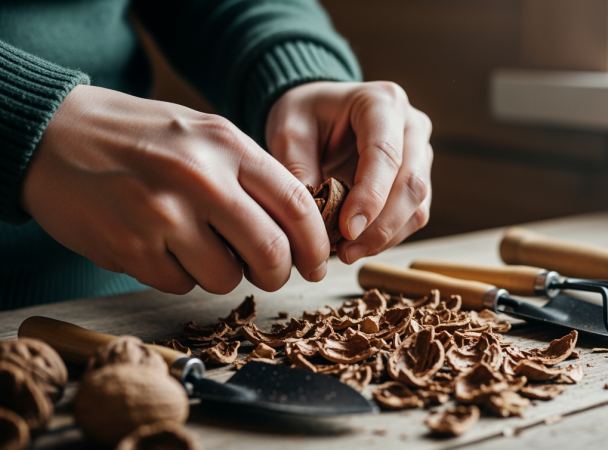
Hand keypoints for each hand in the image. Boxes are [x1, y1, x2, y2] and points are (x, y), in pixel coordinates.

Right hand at [21, 85, 330, 294]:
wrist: (53, 135)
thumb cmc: (139, 136)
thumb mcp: (203, 133)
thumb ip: (251, 173)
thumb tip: (299, 226)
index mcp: (227, 145)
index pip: (298, 205)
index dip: (316, 243)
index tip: (318, 261)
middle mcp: (201, 179)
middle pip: (271, 252)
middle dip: (278, 272)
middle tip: (270, 273)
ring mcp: (164, 216)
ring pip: (226, 278)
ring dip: (223, 274)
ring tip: (199, 247)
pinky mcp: (131, 249)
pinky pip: (179, 284)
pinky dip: (179, 275)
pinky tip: (160, 246)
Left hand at [265, 81, 432, 263]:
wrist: (319, 112)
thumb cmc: (305, 116)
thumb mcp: (288, 133)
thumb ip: (299, 171)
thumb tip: (316, 221)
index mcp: (382, 102)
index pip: (386, 154)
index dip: (370, 197)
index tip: (347, 230)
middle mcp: (411, 125)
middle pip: (412, 183)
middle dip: (381, 226)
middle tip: (347, 252)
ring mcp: (420, 153)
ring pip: (418, 205)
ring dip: (386, 236)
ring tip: (348, 253)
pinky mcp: (419, 178)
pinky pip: (413, 215)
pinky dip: (389, 236)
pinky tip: (359, 245)